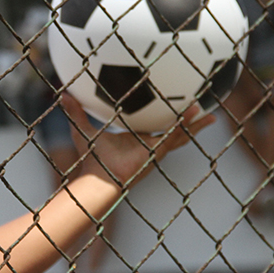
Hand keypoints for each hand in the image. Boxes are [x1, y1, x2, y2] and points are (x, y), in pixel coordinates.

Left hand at [61, 94, 215, 185]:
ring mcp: (155, 151)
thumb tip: (62, 93)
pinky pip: (173, 137)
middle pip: (176, 132)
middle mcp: (150, 146)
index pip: (157, 126)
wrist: (97, 179)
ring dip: (195, 126)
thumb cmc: (91, 159)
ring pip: (181, 136)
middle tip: (205, 110)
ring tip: (212, 116)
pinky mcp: (156, 153)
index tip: (175, 106)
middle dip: (191, 123)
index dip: (167, 117)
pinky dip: (184, 127)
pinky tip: (195, 116)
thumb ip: (76, 111)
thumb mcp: (83, 129)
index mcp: (138, 139)